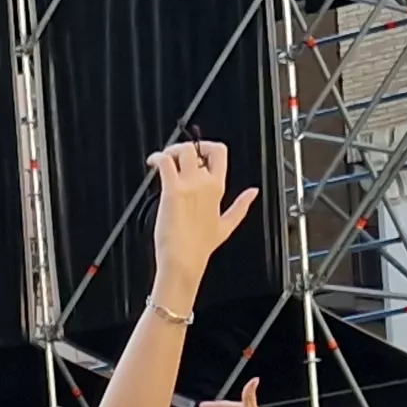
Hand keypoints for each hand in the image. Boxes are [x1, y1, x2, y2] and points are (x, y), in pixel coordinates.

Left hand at [144, 140, 257, 303]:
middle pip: (198, 147)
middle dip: (185, 147)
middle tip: (175, 156)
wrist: (184, 261)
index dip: (206, 146)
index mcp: (218, 188)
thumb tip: (253, 192)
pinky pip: (164, 162)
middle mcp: (204, 183)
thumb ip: (241, 206)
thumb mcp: (227, 225)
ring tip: (163, 160)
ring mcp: (189, 185)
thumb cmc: (200, 247)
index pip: (220, 152)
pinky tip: (152, 163)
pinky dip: (157, 157)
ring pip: (182, 150)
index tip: (196, 153)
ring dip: (170, 150)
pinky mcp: (172, 190)